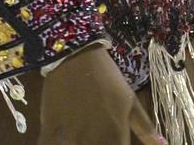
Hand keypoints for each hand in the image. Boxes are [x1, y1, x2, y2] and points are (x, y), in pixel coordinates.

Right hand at [41, 44, 162, 143]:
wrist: (75, 58)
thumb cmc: (107, 79)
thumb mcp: (129, 100)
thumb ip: (145, 128)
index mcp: (115, 135)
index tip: (116, 142)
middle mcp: (93, 140)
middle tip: (97, 136)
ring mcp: (70, 139)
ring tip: (82, 136)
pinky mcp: (49, 134)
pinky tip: (64, 139)